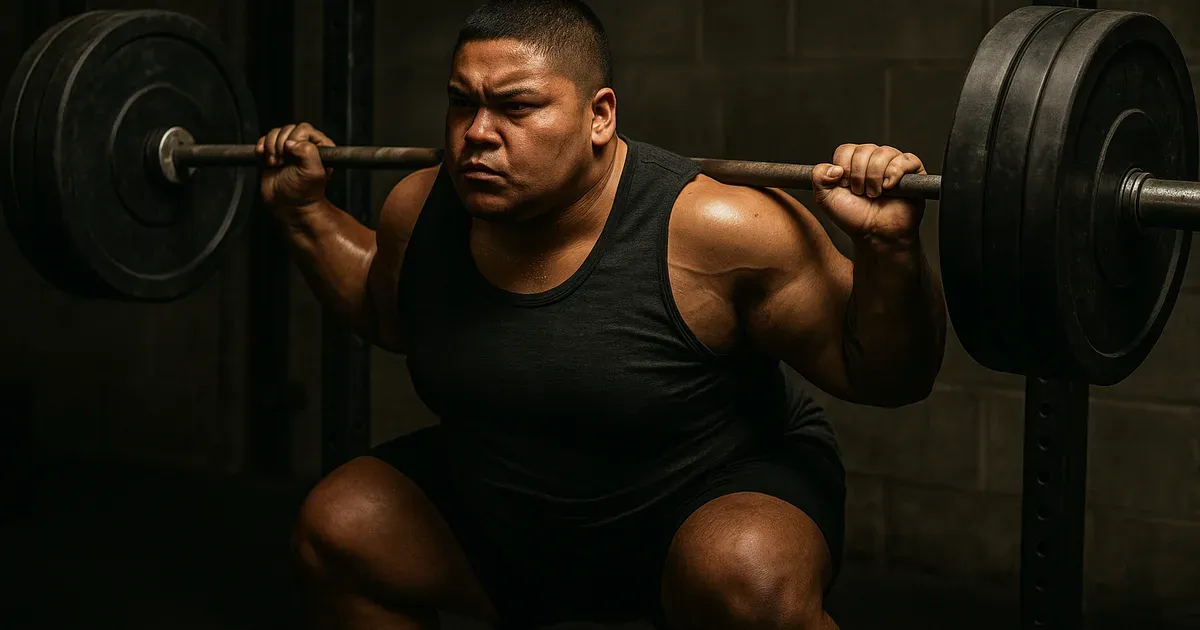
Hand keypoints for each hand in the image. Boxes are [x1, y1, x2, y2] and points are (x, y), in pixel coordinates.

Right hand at [256, 122, 335, 208]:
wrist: (287, 205)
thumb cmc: (304, 193)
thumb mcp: (313, 172)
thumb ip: (307, 152)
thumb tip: (292, 142)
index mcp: (321, 147)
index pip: (304, 128)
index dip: (295, 140)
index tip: (294, 155)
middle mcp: (305, 145)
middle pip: (287, 129)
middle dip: (281, 145)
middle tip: (284, 161)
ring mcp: (289, 148)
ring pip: (274, 133)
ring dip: (271, 148)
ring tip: (277, 163)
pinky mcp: (273, 152)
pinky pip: (264, 139)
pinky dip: (262, 148)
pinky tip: (268, 160)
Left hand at [811, 143, 925, 241]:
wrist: (875, 234)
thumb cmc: (854, 217)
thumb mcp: (825, 199)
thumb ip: (818, 177)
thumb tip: (833, 167)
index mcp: (853, 163)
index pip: (845, 150)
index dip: (844, 168)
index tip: (845, 186)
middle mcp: (873, 160)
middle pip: (864, 150)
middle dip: (858, 176)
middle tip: (860, 193)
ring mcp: (892, 164)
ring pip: (883, 153)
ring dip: (875, 178)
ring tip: (875, 194)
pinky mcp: (912, 171)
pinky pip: (905, 160)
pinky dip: (895, 173)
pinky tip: (889, 187)